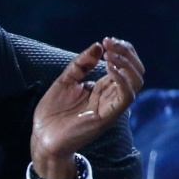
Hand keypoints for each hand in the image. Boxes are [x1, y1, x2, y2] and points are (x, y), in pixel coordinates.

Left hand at [32, 37, 142, 178]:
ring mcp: (111, 106)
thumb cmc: (52, 113)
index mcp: (103, 88)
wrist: (42, 138)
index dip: (121, 50)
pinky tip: (110, 68)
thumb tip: (98, 45)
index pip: (124, 65)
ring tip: (110, 54)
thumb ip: (81, 64)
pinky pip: (126, 96)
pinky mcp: (108, 116)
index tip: (107, 39)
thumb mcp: (65, 81)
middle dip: (126, 53)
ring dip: (126, 63)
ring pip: (136, 81)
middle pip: (135, 70)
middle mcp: (111, 96)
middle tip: (110, 43)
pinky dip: (122, 79)